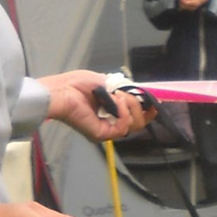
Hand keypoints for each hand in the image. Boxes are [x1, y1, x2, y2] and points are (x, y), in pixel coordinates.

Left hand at [39, 70, 155, 141]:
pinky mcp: (102, 135)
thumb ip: (124, 88)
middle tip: (126, 94)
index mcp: (111, 111)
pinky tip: (116, 102)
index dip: (147, 110)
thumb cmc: (76, 84)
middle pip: (139, 122)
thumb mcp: (106, 81)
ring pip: (134, 126)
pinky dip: (124, 113)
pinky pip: (123, 128)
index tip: (155, 101)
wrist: (61, 91)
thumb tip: (141, 91)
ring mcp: (107, 130)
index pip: (136, 116)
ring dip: (131, 107)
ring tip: (118, 96)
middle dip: (138, 105)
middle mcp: (110, 122)